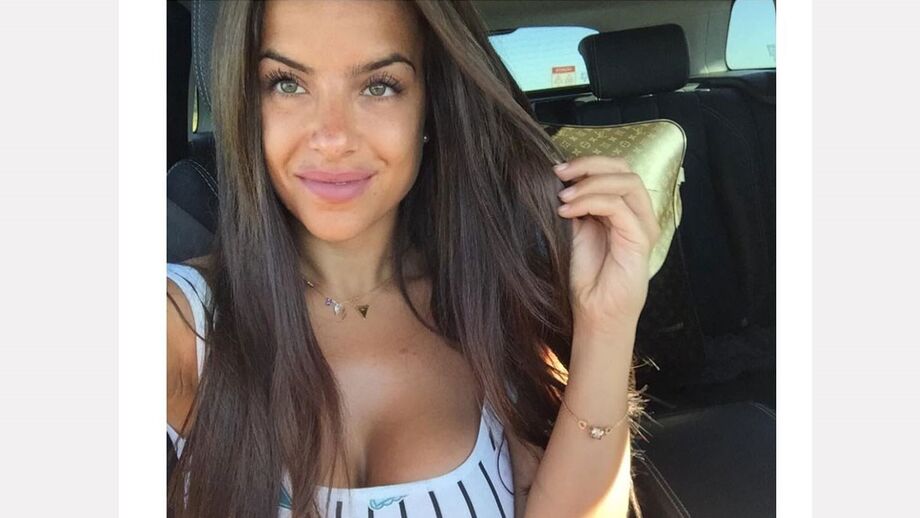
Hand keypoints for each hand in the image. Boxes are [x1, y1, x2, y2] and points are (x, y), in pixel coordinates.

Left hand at [554, 156, 660, 336]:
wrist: (594, 310)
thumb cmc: (585, 275)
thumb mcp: (575, 230)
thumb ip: (574, 204)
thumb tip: (558, 179)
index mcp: (624, 208)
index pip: (615, 168)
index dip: (588, 162)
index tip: (557, 169)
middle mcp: (638, 213)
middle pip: (624, 167)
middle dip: (589, 164)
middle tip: (560, 173)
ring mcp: (643, 225)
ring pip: (626, 182)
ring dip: (590, 183)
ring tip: (563, 197)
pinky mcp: (640, 239)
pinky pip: (619, 208)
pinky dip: (591, 202)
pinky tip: (568, 211)